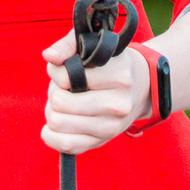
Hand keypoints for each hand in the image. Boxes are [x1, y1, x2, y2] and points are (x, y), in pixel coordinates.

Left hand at [41, 31, 152, 154]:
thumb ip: (68, 45)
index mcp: (119, 76)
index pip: (67, 78)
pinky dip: (51, 135)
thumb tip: (50, 57)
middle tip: (62, 87)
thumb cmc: (109, 64)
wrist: (139, 89)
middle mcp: (118, 105)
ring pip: (58, 123)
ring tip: (62, 102)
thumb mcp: (93, 44)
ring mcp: (110, 127)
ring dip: (52, 111)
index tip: (64, 69)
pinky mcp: (101, 142)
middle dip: (54, 92)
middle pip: (61, 103)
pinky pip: (66, 145)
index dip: (57, 72)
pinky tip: (56, 122)